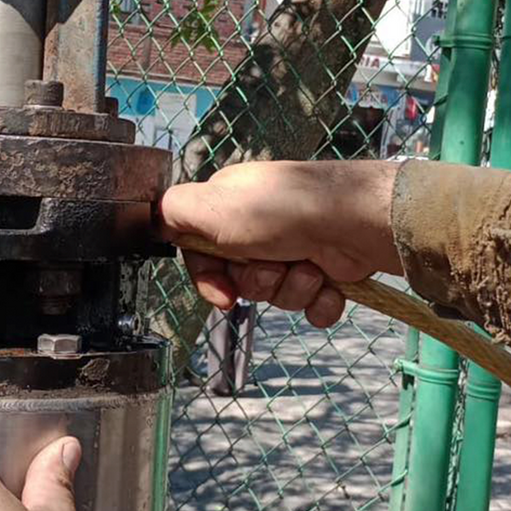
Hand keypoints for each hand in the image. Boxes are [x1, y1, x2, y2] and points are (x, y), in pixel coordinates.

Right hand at [158, 160, 400, 327]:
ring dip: (292, 289)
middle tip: (276, 264)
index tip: (224, 294)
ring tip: (310, 269)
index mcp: (233, 207)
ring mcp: (298, 249)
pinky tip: (331, 287)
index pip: (203, 253)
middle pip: (241, 279)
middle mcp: (263, 226)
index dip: (210, 278)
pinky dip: (320, 302)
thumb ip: (173, 210)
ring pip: (276, 295)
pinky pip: (311, 307)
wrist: (357, 223)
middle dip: (259, 282)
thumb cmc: (284, 210)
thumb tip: (153, 220)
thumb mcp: (213, 203)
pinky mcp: (329, 271)